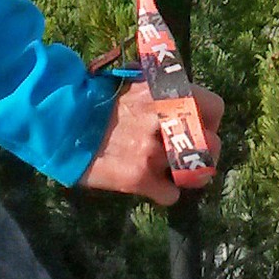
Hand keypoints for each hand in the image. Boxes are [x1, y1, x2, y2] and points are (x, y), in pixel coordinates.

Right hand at [78, 82, 223, 206]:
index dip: (210, 121)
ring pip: (196, 175)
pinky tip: (150, 186)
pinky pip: (170, 195)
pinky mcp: (139, 178)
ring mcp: (154, 151)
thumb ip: (163, 92)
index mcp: (169, 92)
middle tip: (190, 158)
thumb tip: (185, 102)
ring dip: (187, 177)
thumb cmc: (97, 98)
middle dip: (205, 154)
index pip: (215, 108)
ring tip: (174, 175)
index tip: (201, 127)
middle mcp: (167, 120)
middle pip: (213, 145)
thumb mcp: (136, 82)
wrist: (62, 121)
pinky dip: (163, 194)